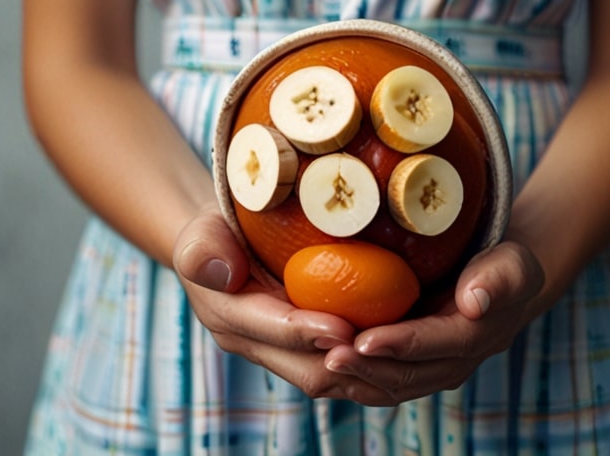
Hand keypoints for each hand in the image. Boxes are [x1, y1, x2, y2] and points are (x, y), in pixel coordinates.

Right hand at [173, 203, 397, 399]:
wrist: (224, 245)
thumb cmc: (217, 228)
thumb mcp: (202, 231)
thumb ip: (203, 251)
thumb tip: (223, 272)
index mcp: (229, 317)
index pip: (272, 333)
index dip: (307, 333)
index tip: (345, 327)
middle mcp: (257, 346)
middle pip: (310, 371)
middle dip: (351, 361)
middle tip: (392, 345)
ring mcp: (283, 354)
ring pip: (333, 380)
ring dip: (371, 370)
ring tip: (407, 351)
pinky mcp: (306, 352)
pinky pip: (345, 370)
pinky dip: (375, 362)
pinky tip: (406, 343)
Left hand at [322, 241, 543, 405]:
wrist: (497, 284)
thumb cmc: (502, 266)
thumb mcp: (513, 264)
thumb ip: (499, 278)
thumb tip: (475, 302)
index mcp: (480, 337)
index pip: (438, 345)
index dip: (401, 345)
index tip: (364, 340)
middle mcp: (455, 363)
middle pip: (409, 376)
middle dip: (368, 369)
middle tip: (329, 356)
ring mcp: (433, 371)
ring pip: (391, 388)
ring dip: (356, 379)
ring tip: (321, 363)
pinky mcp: (413, 369)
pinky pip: (382, 384)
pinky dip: (354, 379)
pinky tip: (324, 364)